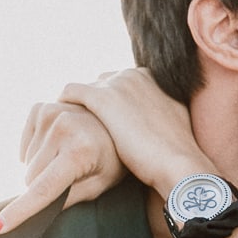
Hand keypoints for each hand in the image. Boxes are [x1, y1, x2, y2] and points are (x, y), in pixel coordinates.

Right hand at [0, 101, 126, 235]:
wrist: (119, 121)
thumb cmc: (113, 160)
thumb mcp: (99, 185)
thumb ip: (67, 200)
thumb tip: (35, 216)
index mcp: (80, 152)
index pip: (42, 190)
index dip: (18, 213)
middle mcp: (63, 128)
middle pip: (30, 179)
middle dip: (43, 185)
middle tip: (71, 175)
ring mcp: (50, 113)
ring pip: (26, 164)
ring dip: (41, 167)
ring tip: (69, 156)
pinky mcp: (40, 108)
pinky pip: (24, 145)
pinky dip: (35, 151)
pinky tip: (57, 146)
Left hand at [57, 68, 215, 198]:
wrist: (179, 164)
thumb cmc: (177, 154)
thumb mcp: (174, 122)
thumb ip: (161, 112)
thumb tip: (156, 122)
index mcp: (152, 78)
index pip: (121, 84)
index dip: (113, 105)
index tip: (106, 123)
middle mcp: (134, 74)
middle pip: (102, 84)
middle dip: (95, 104)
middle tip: (86, 129)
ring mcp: (118, 84)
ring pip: (86, 90)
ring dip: (79, 108)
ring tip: (70, 130)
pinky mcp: (103, 99)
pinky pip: (72, 93)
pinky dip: (65, 105)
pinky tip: (58, 124)